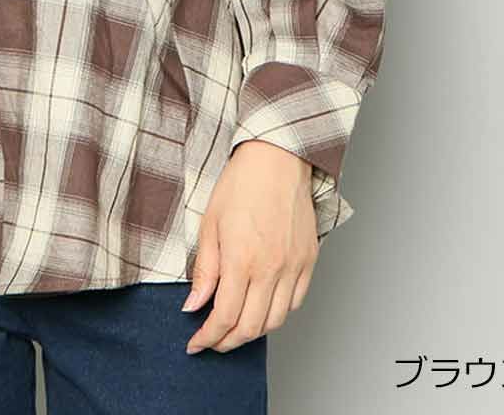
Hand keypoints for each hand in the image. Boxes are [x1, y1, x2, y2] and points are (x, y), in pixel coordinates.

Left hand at [182, 139, 318, 353]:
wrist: (276, 160)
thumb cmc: (240, 185)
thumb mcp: (209, 224)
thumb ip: (205, 270)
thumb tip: (194, 306)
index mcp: (242, 260)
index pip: (225, 317)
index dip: (208, 337)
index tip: (196, 344)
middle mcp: (271, 269)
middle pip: (251, 327)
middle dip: (227, 342)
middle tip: (211, 342)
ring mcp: (294, 267)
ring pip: (276, 321)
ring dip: (253, 333)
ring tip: (234, 330)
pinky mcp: (308, 261)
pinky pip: (295, 302)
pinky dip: (277, 314)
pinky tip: (262, 310)